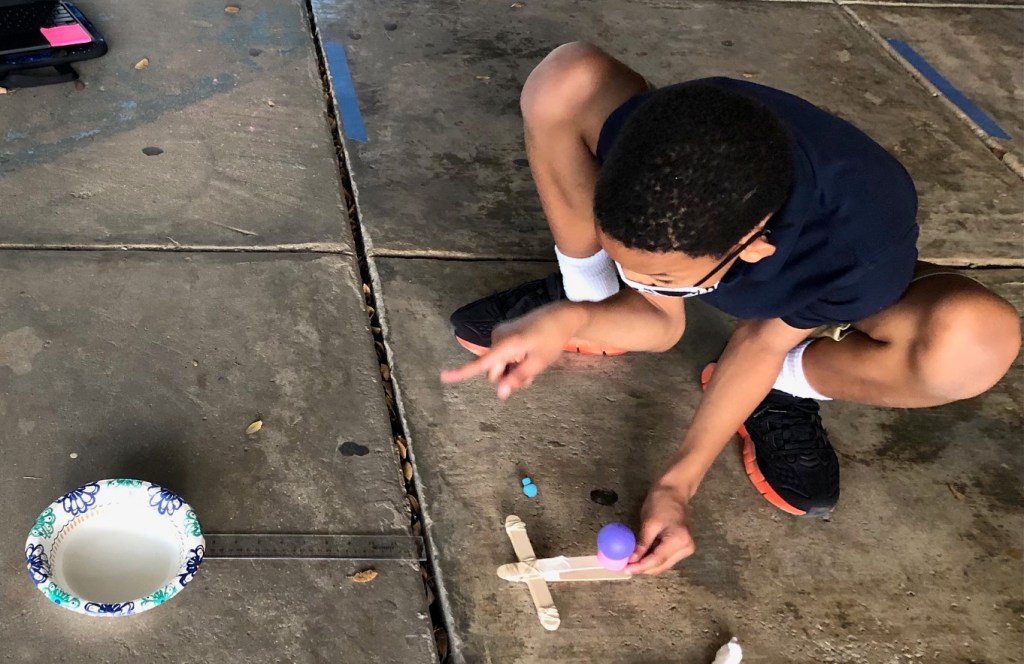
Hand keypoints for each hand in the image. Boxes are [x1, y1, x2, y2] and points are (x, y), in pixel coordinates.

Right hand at [440, 303, 581, 398]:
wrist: (560, 316)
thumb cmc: (552, 339)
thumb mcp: (538, 363)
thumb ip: (518, 378)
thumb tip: (500, 394)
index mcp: (505, 345)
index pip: (480, 364)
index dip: (460, 373)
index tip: (443, 377)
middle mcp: (497, 338)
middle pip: (492, 371)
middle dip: (505, 379)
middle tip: (528, 380)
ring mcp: (499, 335)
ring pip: (497, 364)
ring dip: (510, 371)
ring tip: (531, 368)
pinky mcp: (503, 333)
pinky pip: (501, 355)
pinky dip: (511, 362)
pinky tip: (526, 358)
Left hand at [625, 481, 695, 575]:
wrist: (674, 491)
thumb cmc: (661, 502)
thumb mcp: (649, 523)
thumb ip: (642, 544)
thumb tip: (631, 560)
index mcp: (679, 540)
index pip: (657, 560)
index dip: (641, 567)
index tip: (626, 569)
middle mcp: (686, 548)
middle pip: (661, 565)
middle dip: (643, 568)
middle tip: (625, 567)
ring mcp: (686, 549)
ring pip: (663, 564)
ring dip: (647, 565)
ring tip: (630, 562)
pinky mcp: (682, 547)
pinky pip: (665, 558)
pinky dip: (652, 558)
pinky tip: (640, 556)